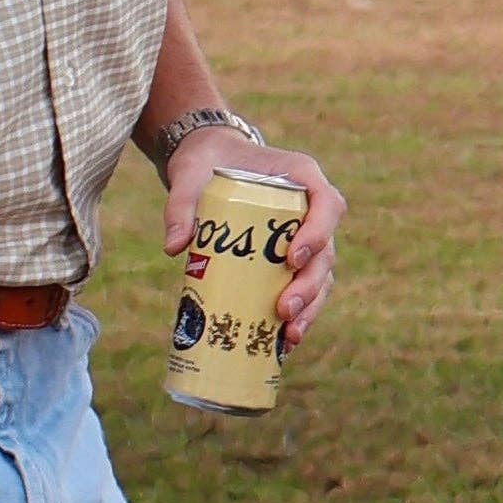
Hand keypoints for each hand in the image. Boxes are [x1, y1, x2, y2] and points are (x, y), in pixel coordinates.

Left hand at [161, 131, 345, 341]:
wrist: (210, 162)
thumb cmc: (206, 163)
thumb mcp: (189, 176)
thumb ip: (180, 207)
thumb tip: (175, 249)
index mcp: (301, 176)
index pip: (327, 204)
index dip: (317, 233)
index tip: (292, 258)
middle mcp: (312, 208)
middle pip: (326, 251)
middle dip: (309, 286)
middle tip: (284, 309)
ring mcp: (306, 235)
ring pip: (321, 276)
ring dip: (309, 307)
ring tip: (288, 335)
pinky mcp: (292, 258)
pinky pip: (304, 287)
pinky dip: (298, 314)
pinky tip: (282, 340)